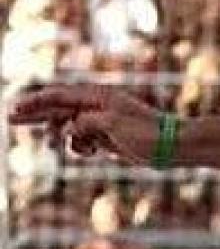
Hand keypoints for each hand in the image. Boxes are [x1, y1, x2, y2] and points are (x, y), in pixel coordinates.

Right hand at [9, 84, 159, 163]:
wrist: (173, 146)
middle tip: (10, 119)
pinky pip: (83, 140)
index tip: (15, 109)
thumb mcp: (113, 124)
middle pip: (58, 108)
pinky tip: (88, 152)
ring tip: (54, 145)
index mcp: (98, 97)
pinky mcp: (107, 138)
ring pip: (69, 127)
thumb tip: (67, 129)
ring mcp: (101, 122)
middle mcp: (97, 107)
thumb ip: (85, 123)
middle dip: (36, 115)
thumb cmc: (147, 132)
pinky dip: (80, 147)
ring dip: (61, 136)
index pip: (58, 96)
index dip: (35, 102)